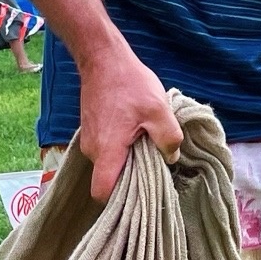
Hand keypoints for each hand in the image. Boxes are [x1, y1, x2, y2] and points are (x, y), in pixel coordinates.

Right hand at [76, 42, 180, 197]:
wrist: (104, 59)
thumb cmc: (129, 83)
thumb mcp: (159, 110)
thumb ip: (169, 138)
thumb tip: (171, 158)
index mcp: (106, 151)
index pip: (102, 192)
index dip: (119, 200)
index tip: (140, 193)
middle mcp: (92, 150)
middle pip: (108, 179)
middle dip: (129, 179)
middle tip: (153, 167)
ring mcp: (89, 140)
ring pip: (108, 163)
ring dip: (127, 159)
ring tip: (146, 145)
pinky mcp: (91, 130)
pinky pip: (106, 150)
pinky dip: (121, 147)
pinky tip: (136, 133)